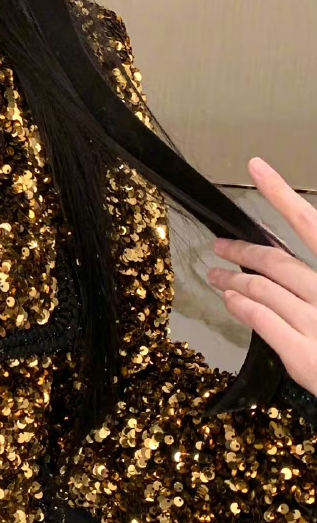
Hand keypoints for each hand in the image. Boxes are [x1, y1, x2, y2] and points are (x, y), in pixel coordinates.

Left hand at [207, 156, 316, 395]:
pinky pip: (260, 320)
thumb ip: (315, 276)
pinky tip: (231, 301)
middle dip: (243, 250)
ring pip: (262, 289)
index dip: (282, 194)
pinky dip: (241, 306)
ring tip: (217, 277)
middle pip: (277, 262)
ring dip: (234, 280)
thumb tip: (288, 266)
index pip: (312, 225)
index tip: (257, 167)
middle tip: (220, 247)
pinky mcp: (303, 355)